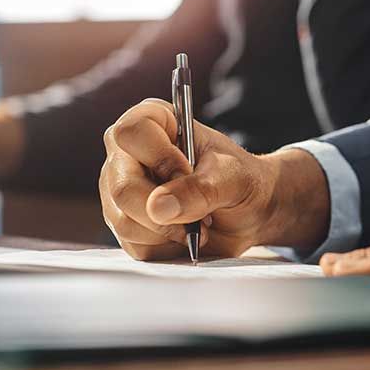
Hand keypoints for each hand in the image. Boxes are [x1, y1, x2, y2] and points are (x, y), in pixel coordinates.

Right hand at [100, 99, 329, 260]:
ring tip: (198, 222)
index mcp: (154, 123)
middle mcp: (128, 155)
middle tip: (202, 212)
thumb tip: (158, 207)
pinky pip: (133, 245)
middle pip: (122, 186)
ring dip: (169, 231)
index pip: (131, 133)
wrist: (249, 212)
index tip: (188, 172)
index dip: (160, 158)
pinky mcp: (125, 225)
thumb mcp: (231, 177)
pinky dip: (166, 246)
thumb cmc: (240, 179)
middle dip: (167, 210)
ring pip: (124, 220)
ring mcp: (120, 191)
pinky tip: (186, 235)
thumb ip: (201, 188)